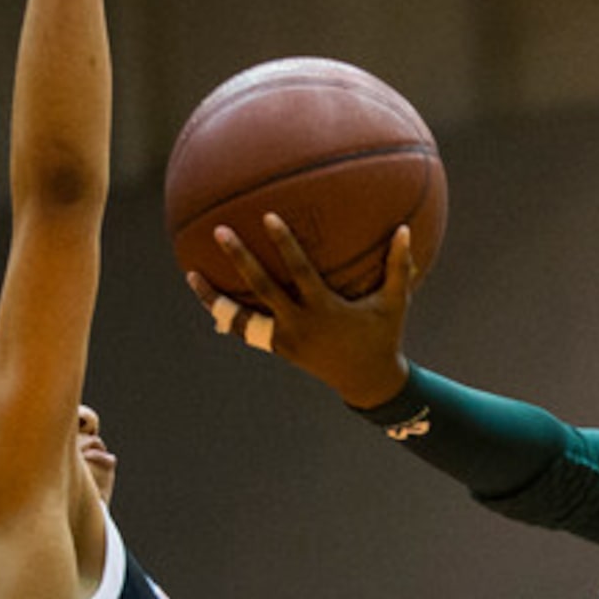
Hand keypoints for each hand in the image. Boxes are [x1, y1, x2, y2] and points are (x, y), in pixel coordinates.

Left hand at [199, 215, 421, 410]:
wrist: (366, 381)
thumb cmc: (383, 336)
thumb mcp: (395, 304)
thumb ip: (399, 267)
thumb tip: (406, 228)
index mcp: (324, 310)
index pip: (299, 272)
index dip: (284, 244)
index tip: (268, 217)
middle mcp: (298, 325)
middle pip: (261, 289)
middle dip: (241, 260)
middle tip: (221, 231)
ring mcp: (284, 339)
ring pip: (242, 318)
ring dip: (216, 298)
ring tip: (192, 274)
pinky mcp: (277, 348)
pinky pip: (247, 329)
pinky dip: (227, 315)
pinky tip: (209, 296)